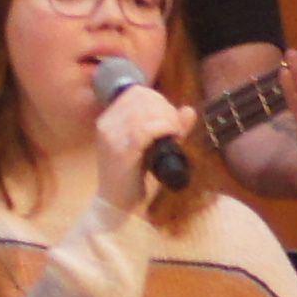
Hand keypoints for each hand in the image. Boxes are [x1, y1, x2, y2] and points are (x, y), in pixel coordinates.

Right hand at [90, 75, 190, 213]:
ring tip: (174, 134)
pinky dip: (163, 129)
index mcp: (110, 118)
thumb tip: (189, 110)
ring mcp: (111, 137)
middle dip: (165, 108)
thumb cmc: (132, 176)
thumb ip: (167, 127)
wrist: (116, 205)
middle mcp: (107, 124)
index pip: (136, 92)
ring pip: (144, 112)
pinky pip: (144, 130)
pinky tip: (171, 138)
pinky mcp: (120, 152)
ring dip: (167, 119)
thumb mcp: (150, 147)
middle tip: (175, 128)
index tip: (170, 117)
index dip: (158, 99)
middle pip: (142, 98)